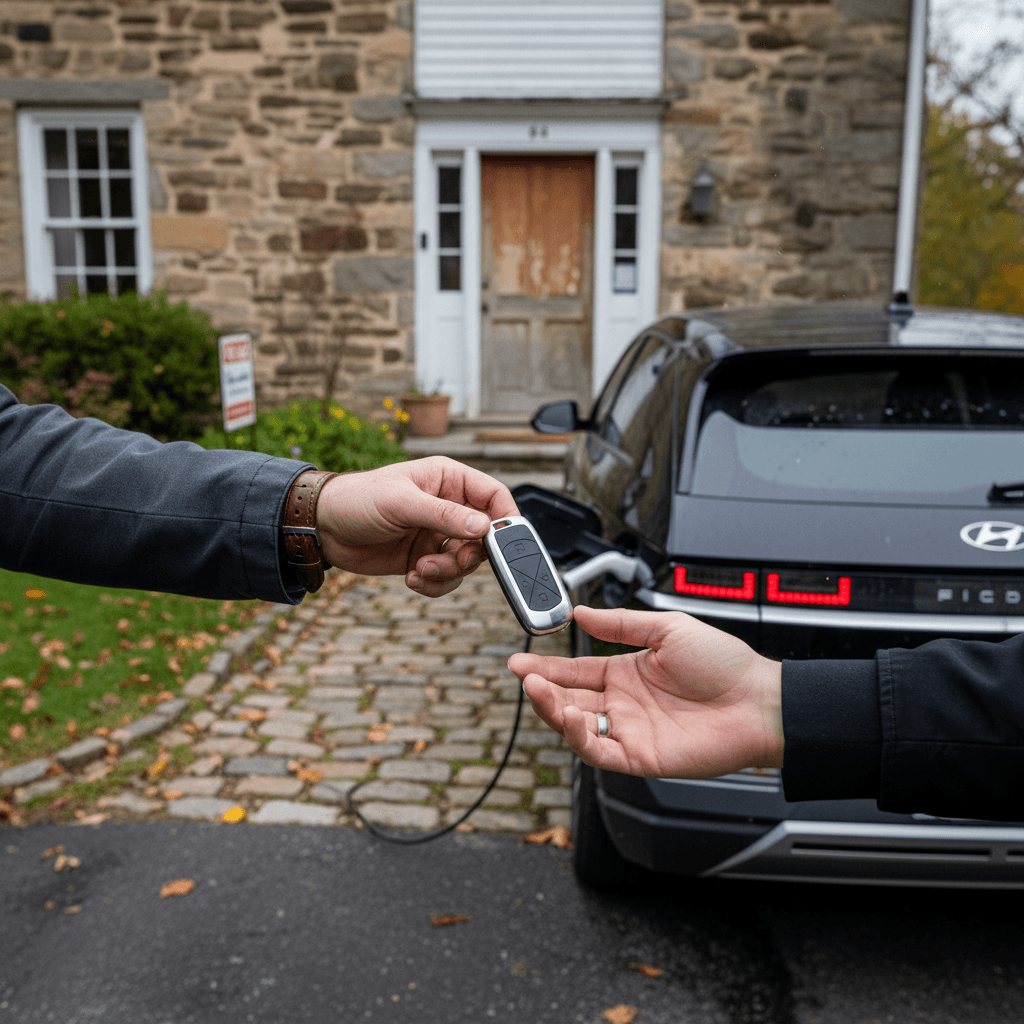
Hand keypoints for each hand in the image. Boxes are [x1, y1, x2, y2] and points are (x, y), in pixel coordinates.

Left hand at [315, 456, 516, 596]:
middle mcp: (448, 507)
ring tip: (420, 569)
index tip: (507, 544)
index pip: (494, 496)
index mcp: (448, 480)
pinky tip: (411, 577)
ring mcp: (437, 534)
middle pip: (485, 536)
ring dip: (448, 572)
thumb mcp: (402, 502)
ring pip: (466, 561)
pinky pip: (446, 578)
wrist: (322, 528)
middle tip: (455, 560)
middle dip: (471, 554)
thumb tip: (484, 527)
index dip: (506, 519)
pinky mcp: (424, 558)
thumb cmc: (358, 499)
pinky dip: (434, 584)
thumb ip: (444, 514)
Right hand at [507, 605, 782, 777]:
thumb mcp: (667, 630)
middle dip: (541, 689)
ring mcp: (630, 732)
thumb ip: (620, 625)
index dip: (545, 668)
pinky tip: (570, 716)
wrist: (759, 701)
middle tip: (522, 674)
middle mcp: (624, 705)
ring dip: (552, 711)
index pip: (574, 672)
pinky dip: (579, 737)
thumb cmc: (724, 664)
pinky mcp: (640, 758)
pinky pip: (599, 752)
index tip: (519, 660)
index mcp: (627, 674)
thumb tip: (580, 614)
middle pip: (568, 700)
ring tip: (538, 691)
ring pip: (577, 728)